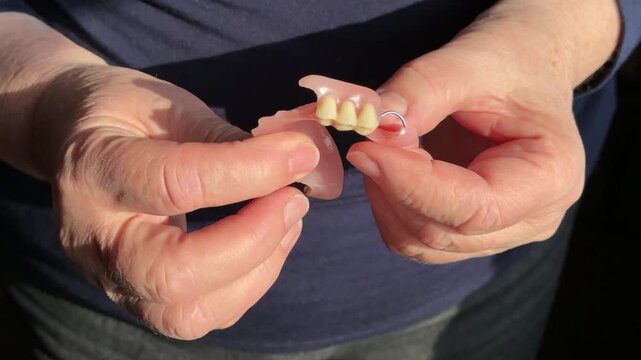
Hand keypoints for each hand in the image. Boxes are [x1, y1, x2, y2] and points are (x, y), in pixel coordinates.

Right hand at [32, 65, 318, 338]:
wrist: (74, 144)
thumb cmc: (123, 116)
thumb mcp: (163, 104)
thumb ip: (222, 136)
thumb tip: (294, 159)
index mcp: (96, 171)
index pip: (175, 185)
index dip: (248, 171)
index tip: (300, 154)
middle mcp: (97, 240)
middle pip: (174, 275)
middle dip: (253, 241)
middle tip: (294, 199)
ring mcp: (114, 278)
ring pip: (188, 313)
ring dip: (258, 269)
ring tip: (288, 217)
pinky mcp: (140, 298)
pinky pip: (200, 314)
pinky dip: (249, 283)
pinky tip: (270, 240)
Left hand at [347, 0, 619, 262]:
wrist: (523, 71)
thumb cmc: (508, 63)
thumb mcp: (469, 61)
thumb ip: (420, 92)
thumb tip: (373, 125)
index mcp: (550, 178)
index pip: (474, 209)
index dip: (411, 185)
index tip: (366, 148)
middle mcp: (531, 219)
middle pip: (442, 232)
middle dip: (392, 186)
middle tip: (370, 138)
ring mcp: (500, 233)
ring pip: (421, 242)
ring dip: (386, 197)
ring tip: (384, 146)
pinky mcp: (469, 233)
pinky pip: (414, 238)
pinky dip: (389, 205)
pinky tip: (391, 165)